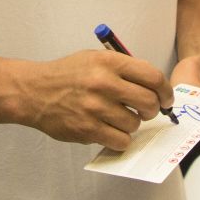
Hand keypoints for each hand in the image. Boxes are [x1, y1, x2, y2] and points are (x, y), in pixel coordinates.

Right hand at [16, 50, 173, 150]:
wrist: (34, 91)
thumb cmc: (67, 75)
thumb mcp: (95, 58)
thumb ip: (124, 69)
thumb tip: (154, 88)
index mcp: (109, 62)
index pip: (152, 76)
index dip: (165, 91)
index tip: (165, 99)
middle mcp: (103, 83)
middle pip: (148, 102)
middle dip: (152, 110)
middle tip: (146, 111)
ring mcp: (95, 107)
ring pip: (134, 124)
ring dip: (132, 125)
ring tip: (119, 119)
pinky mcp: (87, 129)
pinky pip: (120, 140)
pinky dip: (120, 139)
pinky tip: (111, 131)